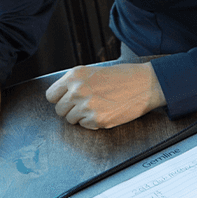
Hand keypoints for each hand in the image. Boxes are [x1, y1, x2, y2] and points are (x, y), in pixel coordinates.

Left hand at [45, 63, 166, 129]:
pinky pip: (85, 126)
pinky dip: (93, 122)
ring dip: (81, 117)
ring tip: (97, 107)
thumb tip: (62, 97)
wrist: (146, 84)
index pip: (51, 95)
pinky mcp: (97, 120)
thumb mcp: (94, 71)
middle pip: (59, 110)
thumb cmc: (123, 76)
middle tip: (86, 105)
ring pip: (71, 120)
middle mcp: (77, 90)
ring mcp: (86, 106)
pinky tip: (105, 112)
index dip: (59, 99)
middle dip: (70, 110)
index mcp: (74, 75)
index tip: (67, 100)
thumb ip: (76, 82)